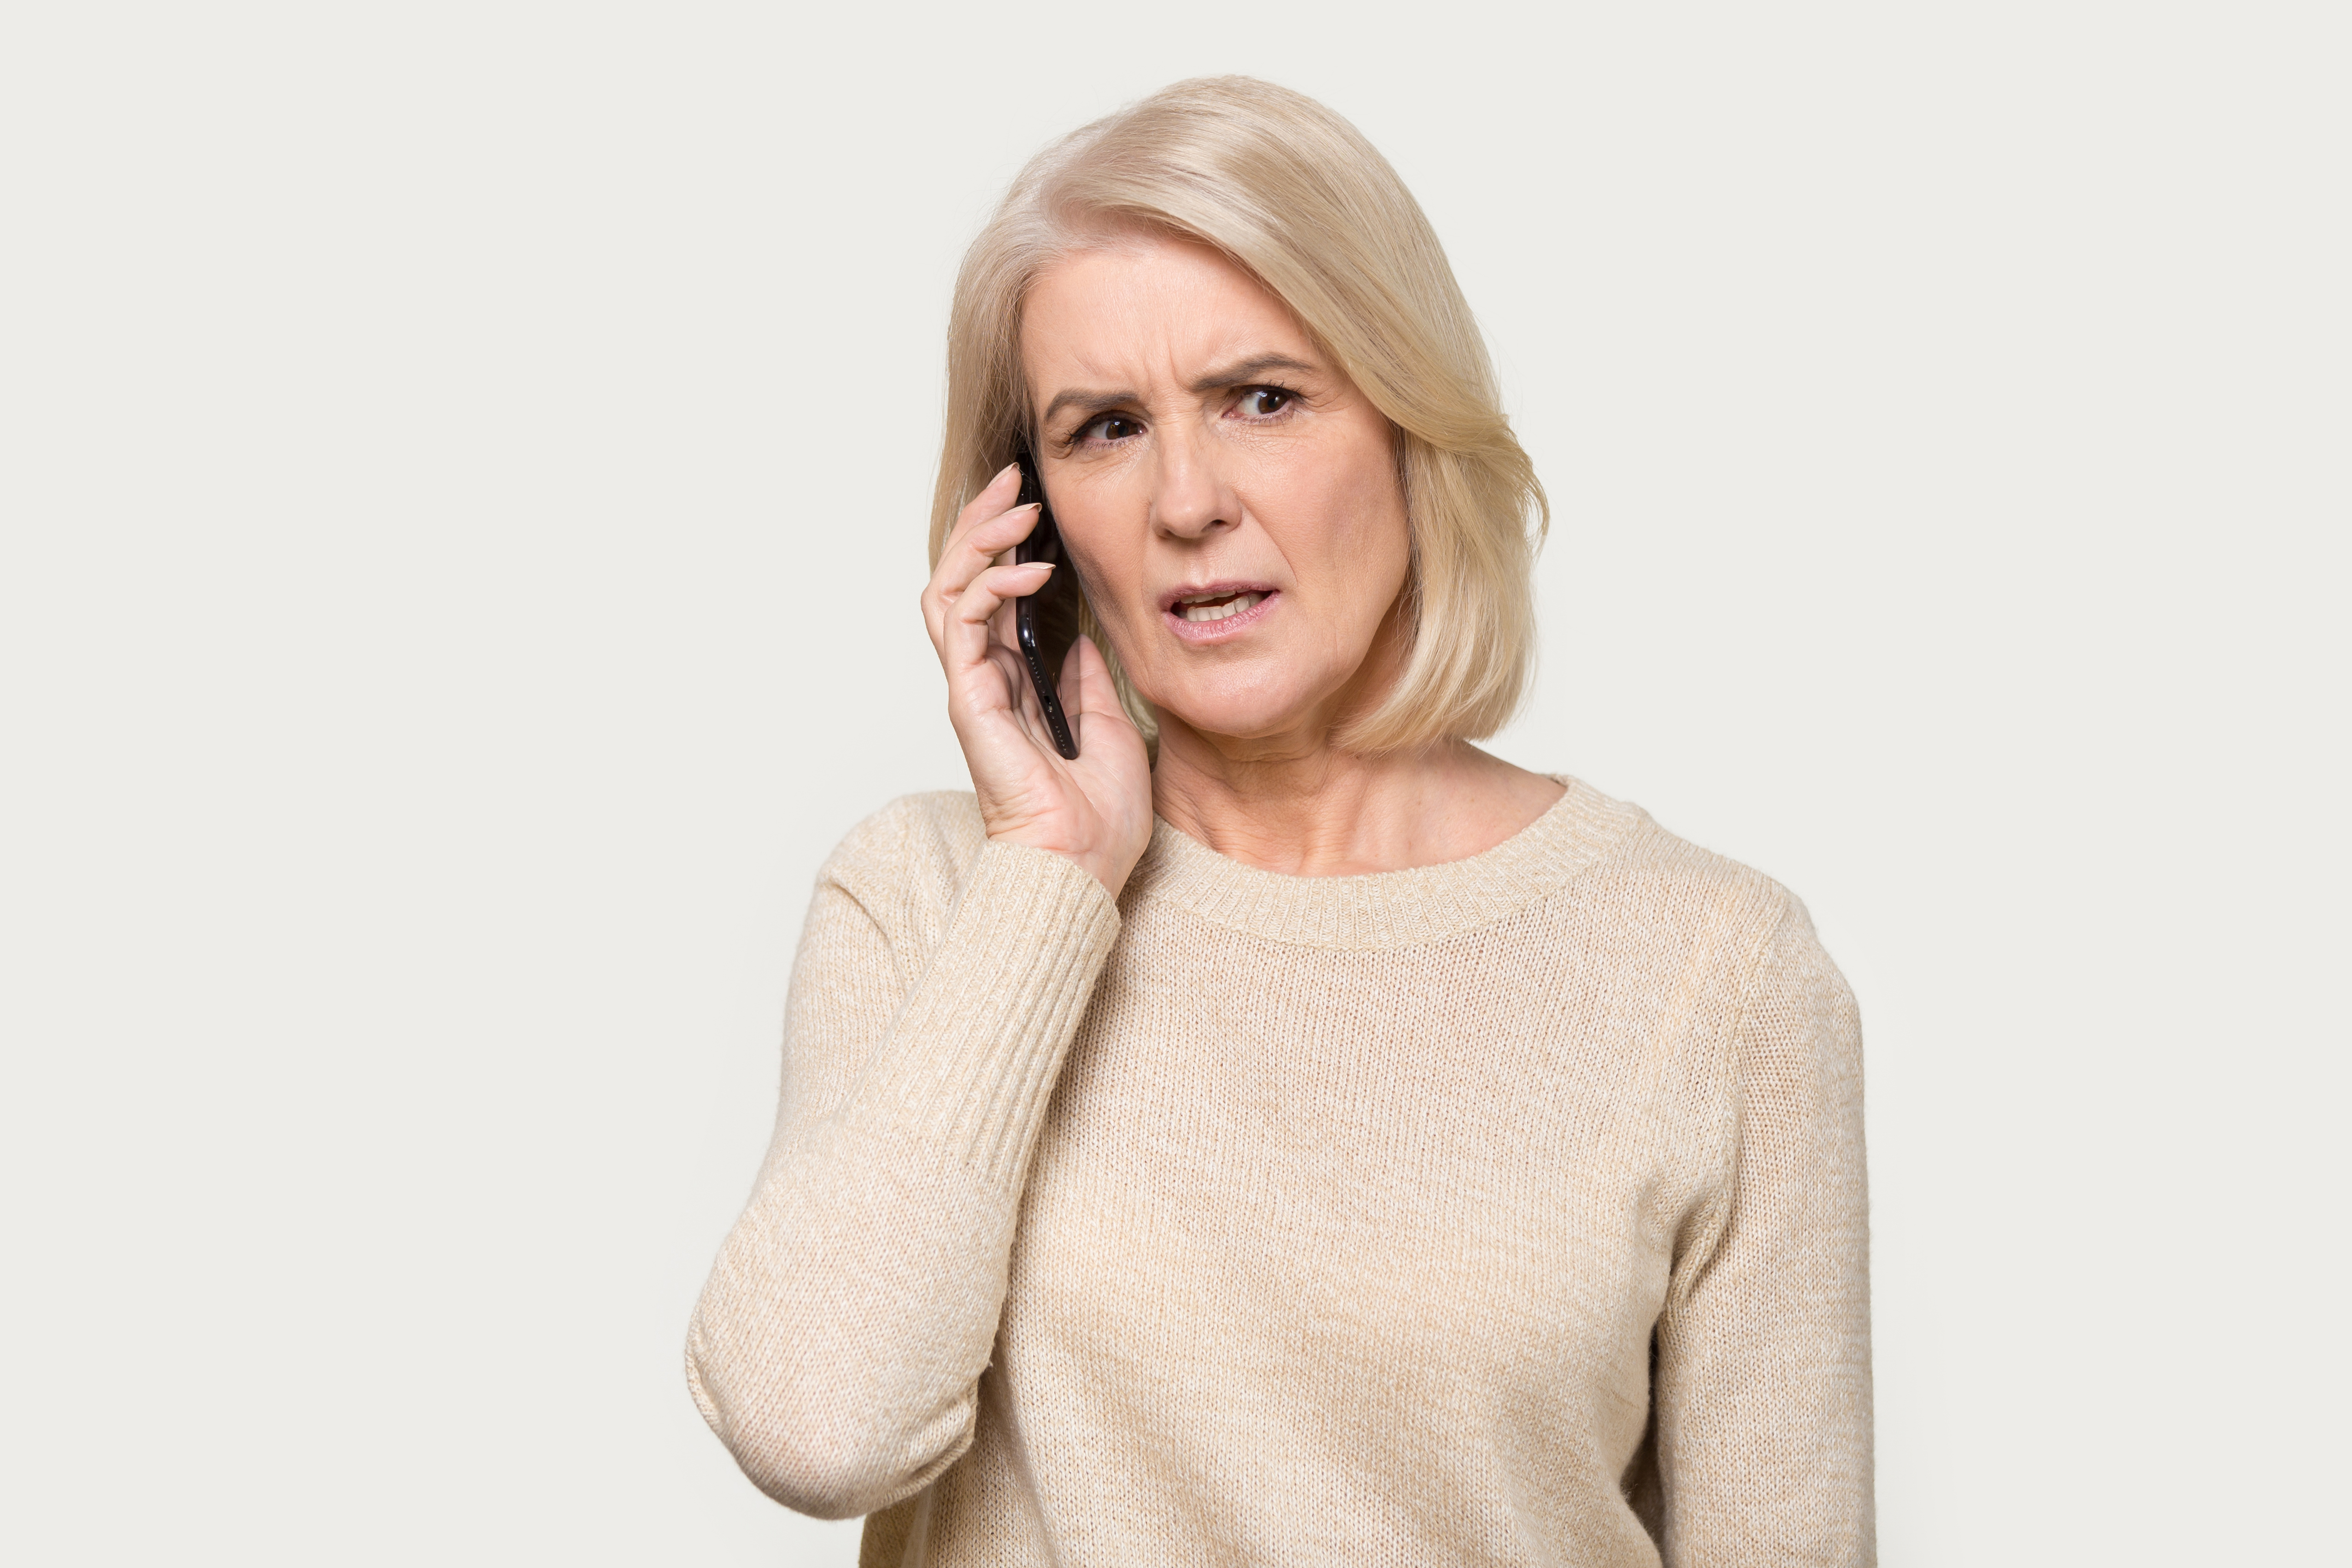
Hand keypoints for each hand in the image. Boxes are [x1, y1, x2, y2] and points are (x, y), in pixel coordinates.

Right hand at [921, 464, 1153, 896]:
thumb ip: (1089, 681)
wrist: (1082, 865)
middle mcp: (984, 681)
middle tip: (1013, 479)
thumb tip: (1087, 640)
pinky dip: (989, 586)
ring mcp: (971, 687)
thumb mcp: (1109, 727)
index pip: (995, 597)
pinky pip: (963, 622)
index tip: (1035, 505)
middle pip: (960, 580)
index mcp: (1014, 686)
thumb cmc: (1095, 818)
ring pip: (948, 589)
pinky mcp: (968, 698)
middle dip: (982, 522)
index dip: (1007, 546)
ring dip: (980, 540)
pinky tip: (1028, 570)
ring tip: (1020, 508)